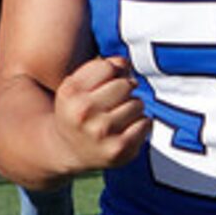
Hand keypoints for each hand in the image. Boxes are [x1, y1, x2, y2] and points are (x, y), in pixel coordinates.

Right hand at [54, 55, 148, 171]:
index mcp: (70, 92)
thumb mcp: (78, 86)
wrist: (69, 150)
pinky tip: (125, 130)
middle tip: (112, 104)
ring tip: (117, 118)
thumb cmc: (79, 110)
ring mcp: (102, 131)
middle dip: (124, 91)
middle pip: (125, 85)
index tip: (104, 85)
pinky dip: (140, 125)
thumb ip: (102, 67)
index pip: (108, 67)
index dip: (111, 73)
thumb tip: (125, 64)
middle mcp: (83, 112)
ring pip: (138, 104)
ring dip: (132, 109)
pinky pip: (146, 123)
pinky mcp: (119, 147)